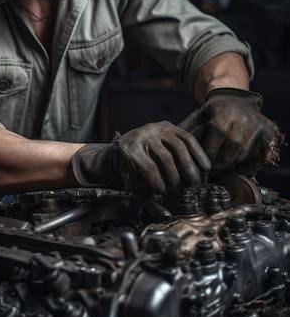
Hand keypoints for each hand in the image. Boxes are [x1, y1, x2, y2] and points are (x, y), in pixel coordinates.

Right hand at [72, 121, 210, 193]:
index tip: (207, 169)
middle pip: (179, 149)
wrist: (110, 157)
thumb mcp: (159, 150)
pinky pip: (150, 168)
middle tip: (192, 185)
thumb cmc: (140, 158)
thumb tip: (201, 172)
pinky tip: (160, 190)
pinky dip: (157, 182)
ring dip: (173, 179)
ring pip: (166, 160)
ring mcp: (141, 137)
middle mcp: (154, 128)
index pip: (188, 138)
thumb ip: (176, 155)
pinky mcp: (130, 150)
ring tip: (173, 189)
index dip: (199, 154)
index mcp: (165, 127)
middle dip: (189, 170)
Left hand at [179, 88, 282, 172]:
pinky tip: (238, 166)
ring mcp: (257, 126)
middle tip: (212, 169)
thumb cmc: (214, 112)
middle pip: (230, 152)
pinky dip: (249, 165)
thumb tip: (166, 142)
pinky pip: (259, 157)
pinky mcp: (267, 132)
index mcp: (223, 115)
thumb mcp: (199, 116)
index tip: (201, 165)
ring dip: (232, 164)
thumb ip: (185, 129)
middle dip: (219, 164)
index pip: (214, 144)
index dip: (208, 157)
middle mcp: (242, 120)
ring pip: (243, 155)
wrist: (237, 99)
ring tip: (222, 166)